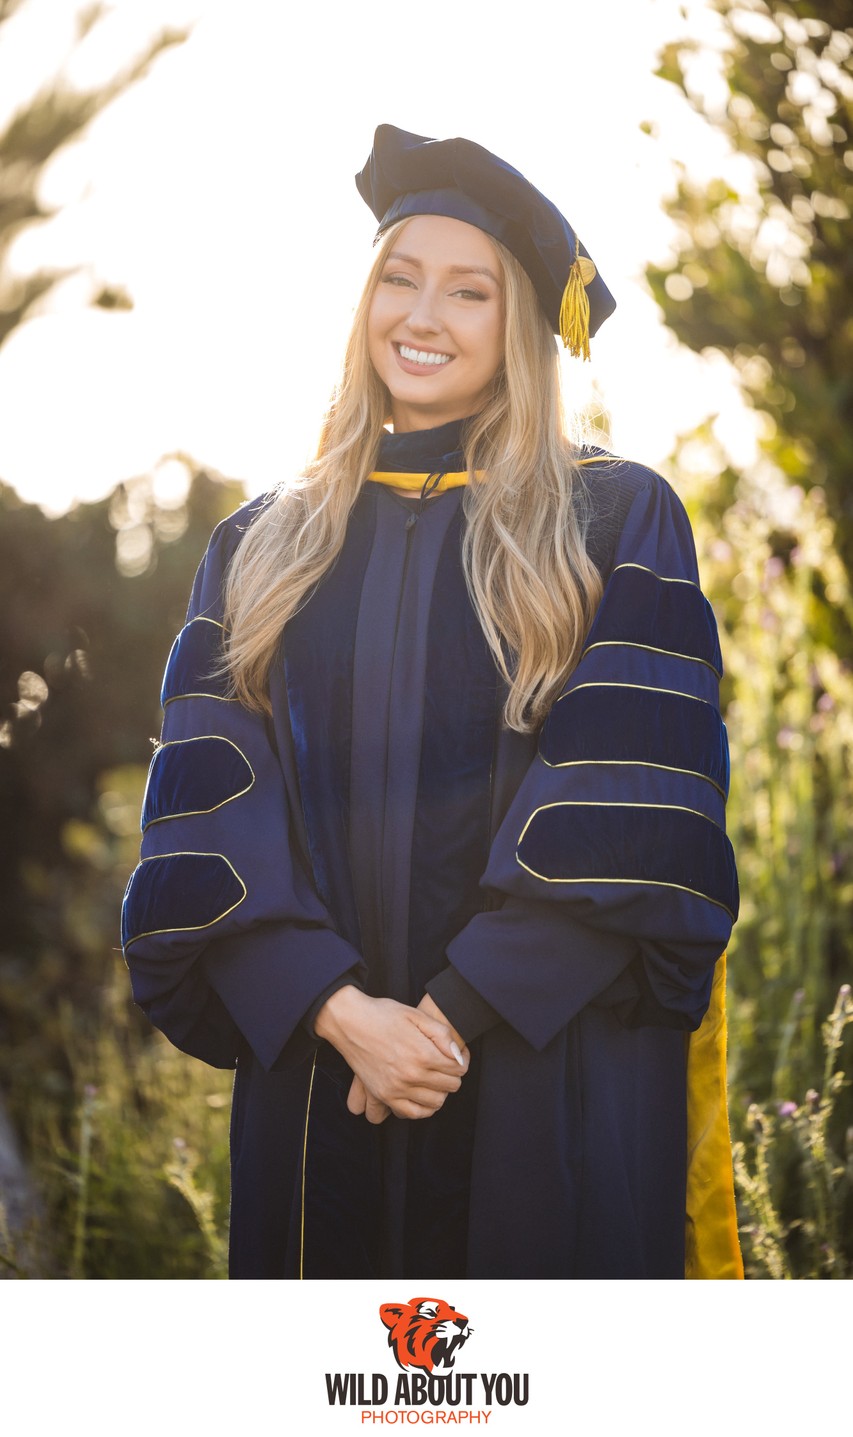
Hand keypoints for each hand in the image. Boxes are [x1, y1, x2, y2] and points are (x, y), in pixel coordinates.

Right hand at [314, 986, 468, 1120]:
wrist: (349, 1021)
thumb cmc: (383, 1014)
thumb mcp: (416, 1015)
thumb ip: (442, 1034)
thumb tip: (458, 1056)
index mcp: (422, 1054)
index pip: (458, 1069)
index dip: (462, 1060)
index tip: (456, 1054)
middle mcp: (411, 1075)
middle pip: (450, 1086)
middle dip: (453, 1075)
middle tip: (446, 1064)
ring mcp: (396, 1088)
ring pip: (435, 1102)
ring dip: (440, 1091)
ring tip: (435, 1078)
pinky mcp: (384, 1096)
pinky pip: (412, 1113)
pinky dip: (423, 1108)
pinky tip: (423, 1095)